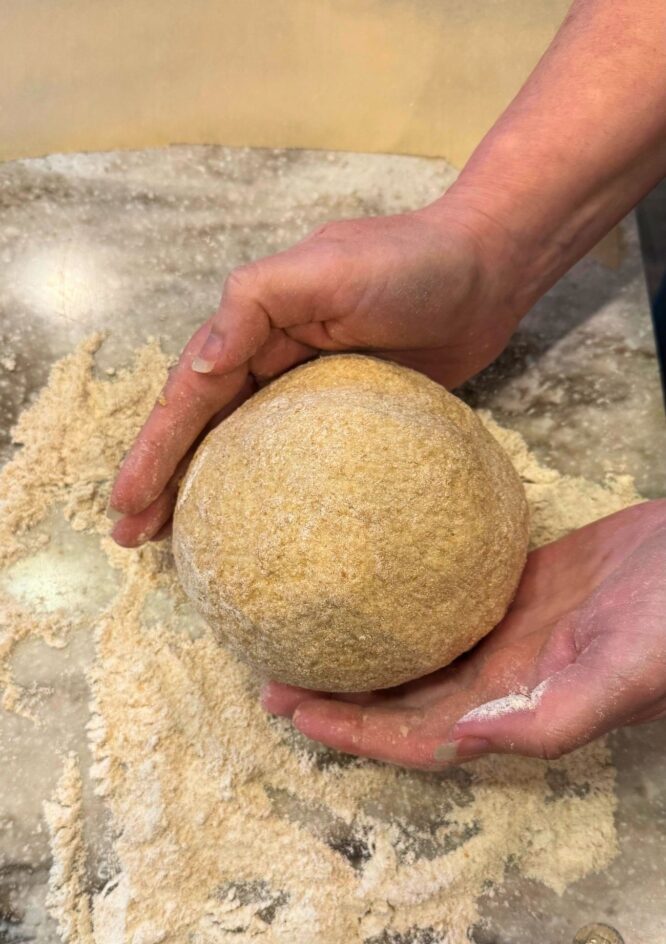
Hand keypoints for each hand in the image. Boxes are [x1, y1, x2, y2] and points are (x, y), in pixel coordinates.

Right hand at [109, 197, 519, 545]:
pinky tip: (259, 525)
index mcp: (254, 324)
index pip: (191, 395)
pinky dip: (269, 489)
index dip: (156, 449)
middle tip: (132, 537)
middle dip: (164, 478)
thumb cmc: (410, 263)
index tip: (126, 502)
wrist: (488, 272)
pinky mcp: (349, 414)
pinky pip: (297, 457)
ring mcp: (308, 388)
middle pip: (204, 426)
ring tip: (174, 542)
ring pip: (243, 446)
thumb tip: (200, 367)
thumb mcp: (325, 270)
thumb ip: (256, 304)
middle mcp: (270, 356)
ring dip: (205, 489)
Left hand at [262, 500, 665, 767]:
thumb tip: (463, 739)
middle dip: (337, 698)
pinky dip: (398, 605)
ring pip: (415, 656)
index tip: (295, 713)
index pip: (417, 737)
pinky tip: (366, 588)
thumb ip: (549, 716)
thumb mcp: (622, 673)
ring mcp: (506, 633)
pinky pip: (440, 605)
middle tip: (272, 677)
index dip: (355, 732)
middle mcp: (501, 680)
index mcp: (517, 710)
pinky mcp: (513, 588)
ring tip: (302, 640)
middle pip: (401, 701)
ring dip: (360, 655)